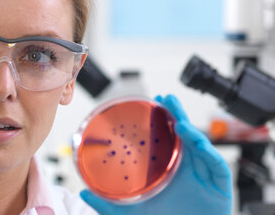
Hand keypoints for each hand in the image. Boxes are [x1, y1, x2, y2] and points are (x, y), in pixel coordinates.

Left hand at [80, 94, 231, 214]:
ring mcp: (204, 174)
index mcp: (169, 169)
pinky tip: (193, 138)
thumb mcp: (132, 212)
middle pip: (184, 135)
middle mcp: (187, 167)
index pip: (167, 139)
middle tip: (166, 99)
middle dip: (176, 115)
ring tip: (177, 116)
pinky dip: (207, 149)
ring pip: (200, 144)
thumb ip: (108, 204)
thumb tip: (84, 194)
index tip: (153, 104)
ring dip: (190, 127)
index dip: (162, 121)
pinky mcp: (220, 185)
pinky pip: (216, 164)